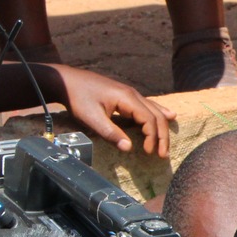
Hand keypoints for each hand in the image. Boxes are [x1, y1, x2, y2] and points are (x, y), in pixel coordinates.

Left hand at [49, 65, 175, 156]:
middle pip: (156, 115)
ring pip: (154, 110)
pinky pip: (148, 106)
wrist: (68, 81)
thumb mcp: (91, 118)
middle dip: (162, 136)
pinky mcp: (126, 96)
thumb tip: (129, 148)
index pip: (149, 119)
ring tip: (165, 144)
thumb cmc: (78, 98)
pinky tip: (169, 116)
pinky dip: (159, 114)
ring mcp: (130, 93)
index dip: (152, 137)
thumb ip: (111, 133)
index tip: (148, 152)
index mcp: (127, 98)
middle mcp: (133, 94)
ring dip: (161, 127)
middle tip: (163, 155)